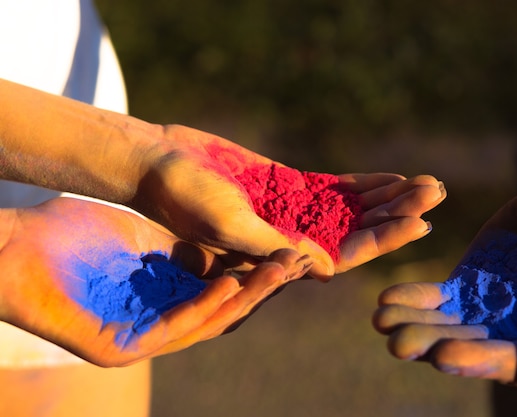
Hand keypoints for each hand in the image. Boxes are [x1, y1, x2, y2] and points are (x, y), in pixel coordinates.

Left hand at [0, 197, 310, 366]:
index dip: (258, 273)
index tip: (288, 250)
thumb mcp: (142, 236)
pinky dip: (204, 308)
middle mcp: (158, 319)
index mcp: (165, 296)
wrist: (12, 248)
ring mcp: (139, 335)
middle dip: (262, 287)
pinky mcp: (118, 347)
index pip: (223, 290)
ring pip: (206, 323)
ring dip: (244, 298)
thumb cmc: (70, 235)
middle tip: (296, 265)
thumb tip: (228, 239)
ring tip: (277, 273)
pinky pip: (172, 329)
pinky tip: (229, 286)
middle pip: (223, 309)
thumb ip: (182, 247)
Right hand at [135, 125, 444, 279]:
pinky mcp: (287, 184)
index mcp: (282, 254)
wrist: (158, 165)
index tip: (420, 223)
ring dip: (388, 197)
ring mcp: (293, 210)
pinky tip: (391, 178)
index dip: (384, 239)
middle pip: (358, 229)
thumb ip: (275, 246)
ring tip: (427, 183)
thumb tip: (329, 270)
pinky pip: (334, 188)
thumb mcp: (229, 225)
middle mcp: (294, 236)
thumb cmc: (183, 199)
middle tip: (437, 193)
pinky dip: (363, 183)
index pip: (344, 252)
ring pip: (352, 209)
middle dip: (398, 213)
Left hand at [373, 175, 516, 392]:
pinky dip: (412, 300)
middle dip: (434, 346)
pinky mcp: (465, 290)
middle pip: (470, 350)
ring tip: (382, 320)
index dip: (480, 361)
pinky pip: (434, 300)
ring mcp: (488, 318)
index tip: (445, 356)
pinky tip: (387, 298)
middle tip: (399, 344)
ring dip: (413, 327)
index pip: (515, 365)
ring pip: (445, 328)